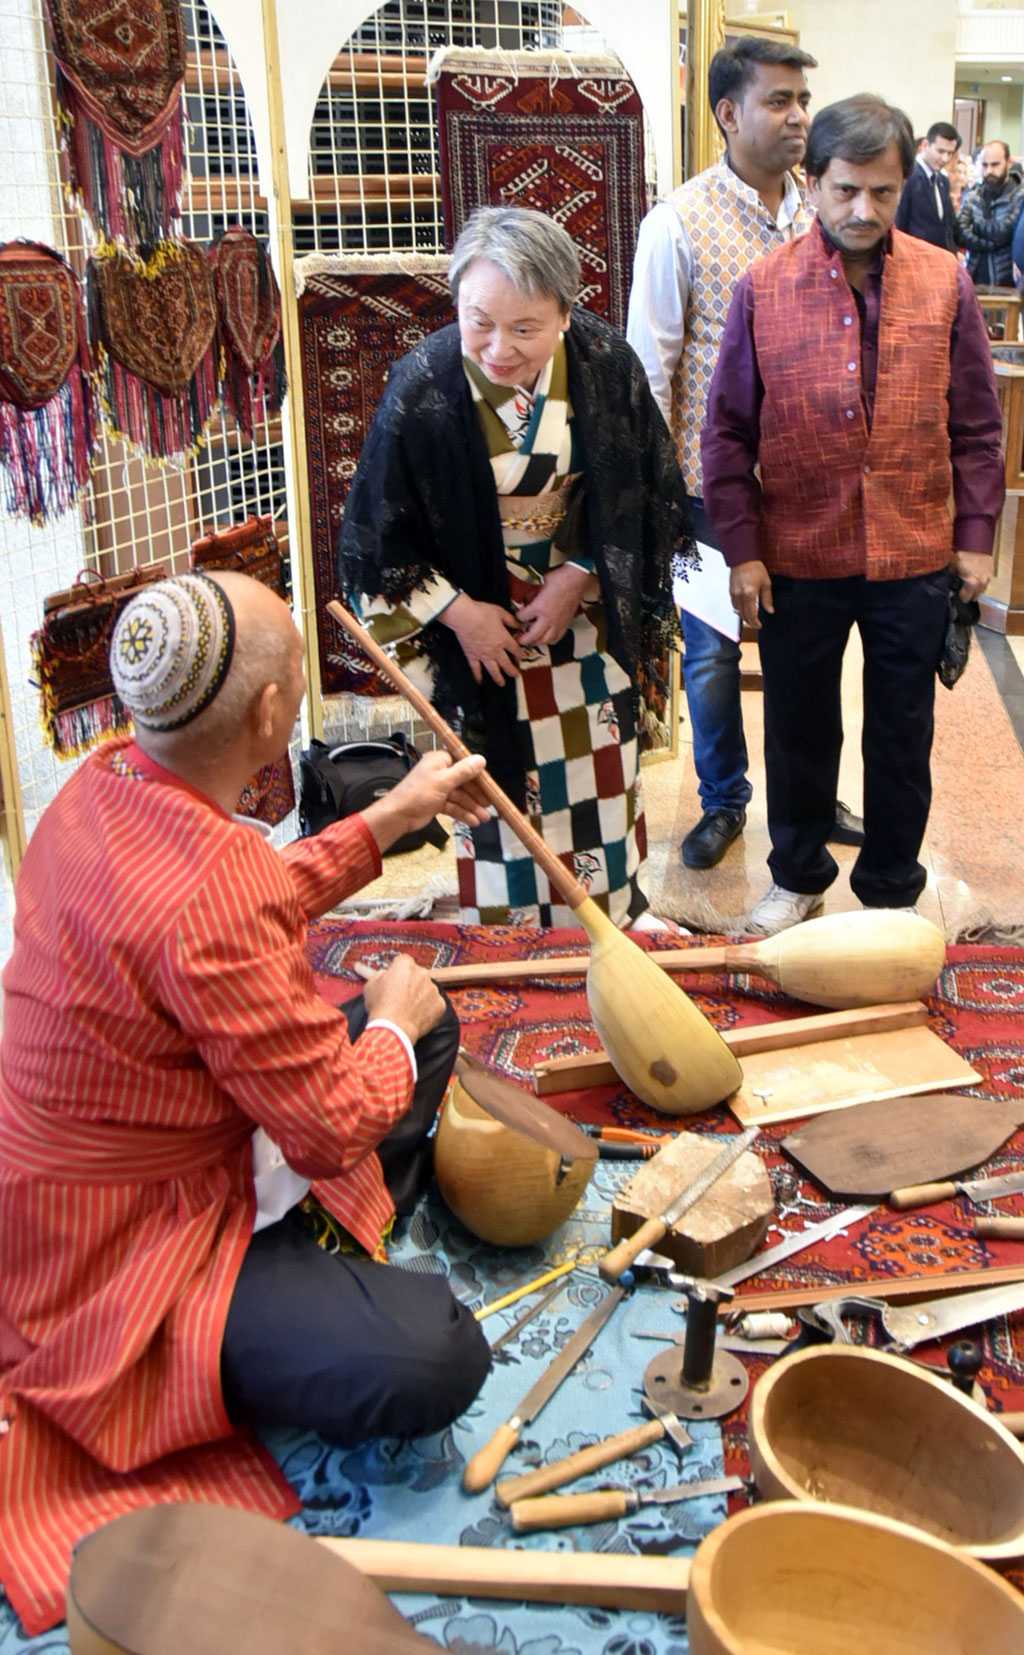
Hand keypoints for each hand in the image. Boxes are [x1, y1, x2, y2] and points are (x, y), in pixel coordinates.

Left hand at [361, 750, 489, 852]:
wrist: (397, 816)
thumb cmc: (415, 795)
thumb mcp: (442, 781)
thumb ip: (463, 772)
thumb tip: (480, 760)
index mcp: (439, 761)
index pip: (464, 764)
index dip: (478, 775)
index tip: (490, 785)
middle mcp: (440, 772)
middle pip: (464, 782)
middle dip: (477, 795)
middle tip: (490, 805)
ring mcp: (439, 788)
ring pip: (461, 796)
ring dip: (472, 807)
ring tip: (484, 817)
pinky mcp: (437, 802)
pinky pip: (454, 806)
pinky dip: (463, 813)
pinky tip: (473, 821)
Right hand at [363, 952, 444, 1043]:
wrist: (393, 1028)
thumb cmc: (380, 1007)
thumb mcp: (371, 985)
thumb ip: (380, 975)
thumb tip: (385, 975)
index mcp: (405, 965)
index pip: (403, 961)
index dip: (398, 971)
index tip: (394, 980)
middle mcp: (422, 973)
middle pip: (417, 974)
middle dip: (411, 983)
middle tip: (401, 996)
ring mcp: (433, 989)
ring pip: (427, 989)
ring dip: (420, 995)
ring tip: (408, 1009)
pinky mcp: (440, 1004)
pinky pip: (434, 1004)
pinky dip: (427, 1009)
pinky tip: (416, 1016)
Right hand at [441, 593, 521, 683]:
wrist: (464, 617)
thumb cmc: (482, 612)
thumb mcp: (501, 613)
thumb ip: (511, 620)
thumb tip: (519, 624)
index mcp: (504, 640)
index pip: (516, 651)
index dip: (520, 655)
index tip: (521, 657)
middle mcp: (496, 651)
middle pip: (507, 665)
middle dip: (513, 671)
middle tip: (516, 675)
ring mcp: (483, 655)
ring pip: (494, 671)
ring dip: (499, 678)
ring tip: (502, 683)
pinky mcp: (472, 656)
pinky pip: (476, 669)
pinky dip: (478, 676)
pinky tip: (480, 682)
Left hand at [515, 564, 599, 646]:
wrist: (576, 581)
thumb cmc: (560, 580)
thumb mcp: (539, 585)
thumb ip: (531, 596)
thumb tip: (525, 602)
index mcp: (539, 606)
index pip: (522, 617)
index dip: (518, 617)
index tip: (518, 616)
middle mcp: (548, 618)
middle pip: (532, 636)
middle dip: (524, 639)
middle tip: (519, 639)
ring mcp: (557, 623)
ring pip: (545, 640)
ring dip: (536, 642)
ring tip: (532, 641)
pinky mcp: (565, 624)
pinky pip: (556, 638)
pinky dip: (549, 641)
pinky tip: (546, 639)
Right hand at [730, 560, 772, 629]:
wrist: (742, 558)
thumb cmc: (756, 568)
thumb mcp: (766, 583)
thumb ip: (767, 598)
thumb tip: (770, 610)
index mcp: (749, 594)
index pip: (751, 614)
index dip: (755, 622)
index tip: (759, 626)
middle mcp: (739, 596)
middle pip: (743, 615)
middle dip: (749, 621)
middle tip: (756, 624)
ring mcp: (733, 594)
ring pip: (738, 611)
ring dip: (744, 616)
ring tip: (751, 617)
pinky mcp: (731, 591)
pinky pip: (734, 604)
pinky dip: (739, 609)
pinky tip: (744, 608)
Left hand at [951, 550, 992, 603]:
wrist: (975, 542)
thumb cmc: (961, 554)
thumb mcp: (952, 567)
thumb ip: (951, 579)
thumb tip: (950, 585)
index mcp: (972, 583)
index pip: (966, 598)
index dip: (960, 596)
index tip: (957, 593)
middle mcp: (982, 582)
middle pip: (975, 595)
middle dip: (969, 594)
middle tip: (963, 590)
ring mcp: (988, 577)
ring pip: (982, 589)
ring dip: (976, 588)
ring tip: (969, 584)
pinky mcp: (992, 571)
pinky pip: (986, 581)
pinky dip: (981, 581)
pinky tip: (976, 576)